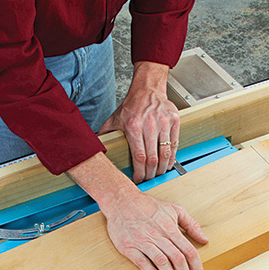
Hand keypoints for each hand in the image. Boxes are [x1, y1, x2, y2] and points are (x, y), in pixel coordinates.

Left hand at [98, 61, 179, 183]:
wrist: (148, 89)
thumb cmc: (132, 106)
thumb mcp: (114, 119)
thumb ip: (105, 134)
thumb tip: (94, 148)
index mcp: (134, 126)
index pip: (139, 157)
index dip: (140, 172)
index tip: (138, 180)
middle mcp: (150, 124)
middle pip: (153, 158)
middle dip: (151, 174)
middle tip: (149, 180)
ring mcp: (164, 122)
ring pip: (166, 153)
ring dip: (163, 168)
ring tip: (159, 174)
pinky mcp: (174, 121)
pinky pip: (175, 143)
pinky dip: (172, 156)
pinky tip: (168, 163)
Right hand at [103, 189, 207, 269]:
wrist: (121, 200)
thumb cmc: (148, 205)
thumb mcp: (174, 209)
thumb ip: (191, 224)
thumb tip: (204, 239)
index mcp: (170, 228)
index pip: (189, 251)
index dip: (196, 266)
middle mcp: (158, 236)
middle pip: (178, 259)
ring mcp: (143, 242)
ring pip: (162, 263)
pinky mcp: (129, 247)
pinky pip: (142, 262)